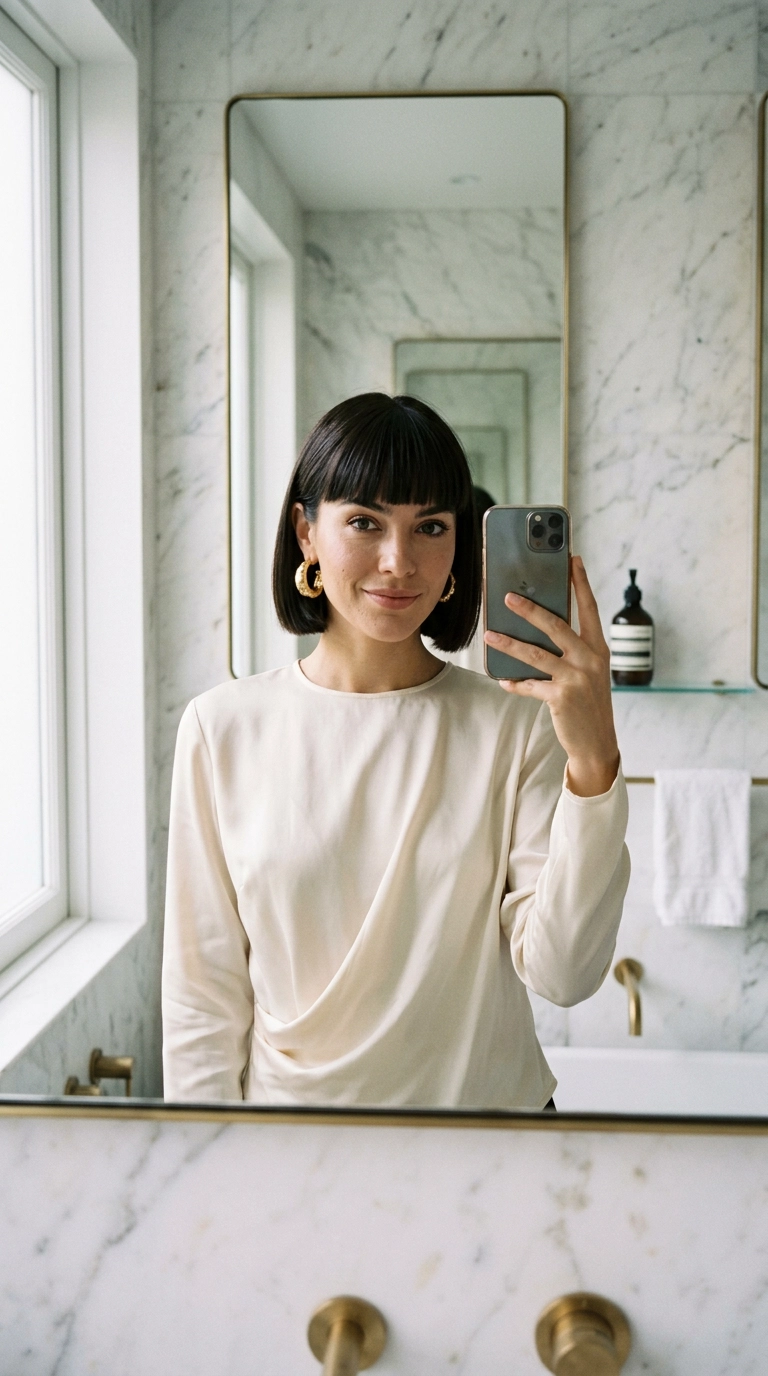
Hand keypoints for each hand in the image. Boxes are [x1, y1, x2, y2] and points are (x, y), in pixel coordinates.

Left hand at [483, 555, 619, 796]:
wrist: (597, 743)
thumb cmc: (588, 702)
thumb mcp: (588, 672)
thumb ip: (570, 651)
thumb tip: (538, 628)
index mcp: (598, 648)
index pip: (589, 608)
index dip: (580, 583)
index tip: (572, 559)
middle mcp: (590, 659)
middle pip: (556, 625)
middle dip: (530, 609)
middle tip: (507, 597)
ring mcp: (576, 678)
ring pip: (535, 654)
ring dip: (509, 643)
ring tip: (489, 635)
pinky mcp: (561, 696)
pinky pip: (529, 684)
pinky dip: (514, 682)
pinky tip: (502, 679)